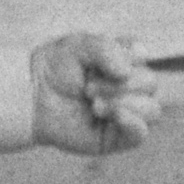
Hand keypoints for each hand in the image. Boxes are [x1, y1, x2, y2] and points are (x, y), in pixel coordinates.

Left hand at [29, 30, 161, 157]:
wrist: (31, 99)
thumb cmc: (54, 69)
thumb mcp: (78, 45)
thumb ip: (106, 48)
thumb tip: (127, 72)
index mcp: (123, 63)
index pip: (142, 56)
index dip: (125, 55)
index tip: (96, 61)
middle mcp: (129, 88)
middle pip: (150, 83)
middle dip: (119, 84)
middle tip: (88, 87)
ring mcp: (125, 114)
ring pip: (152, 110)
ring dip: (123, 102)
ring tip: (93, 103)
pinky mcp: (116, 138)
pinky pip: (141, 134)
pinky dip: (132, 122)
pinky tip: (114, 114)